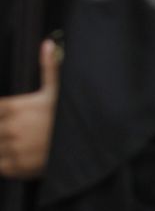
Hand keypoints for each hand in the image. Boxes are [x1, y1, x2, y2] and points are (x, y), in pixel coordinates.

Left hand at [0, 42, 59, 179]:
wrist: (89, 149)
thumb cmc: (72, 118)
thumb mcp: (59, 91)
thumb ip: (49, 68)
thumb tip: (47, 43)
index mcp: (17, 107)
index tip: (3, 113)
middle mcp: (13, 128)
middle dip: (0, 128)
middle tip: (7, 129)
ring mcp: (15, 148)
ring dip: (1, 144)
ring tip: (10, 140)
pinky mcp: (19, 167)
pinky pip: (0, 166)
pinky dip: (3, 162)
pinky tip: (13, 155)